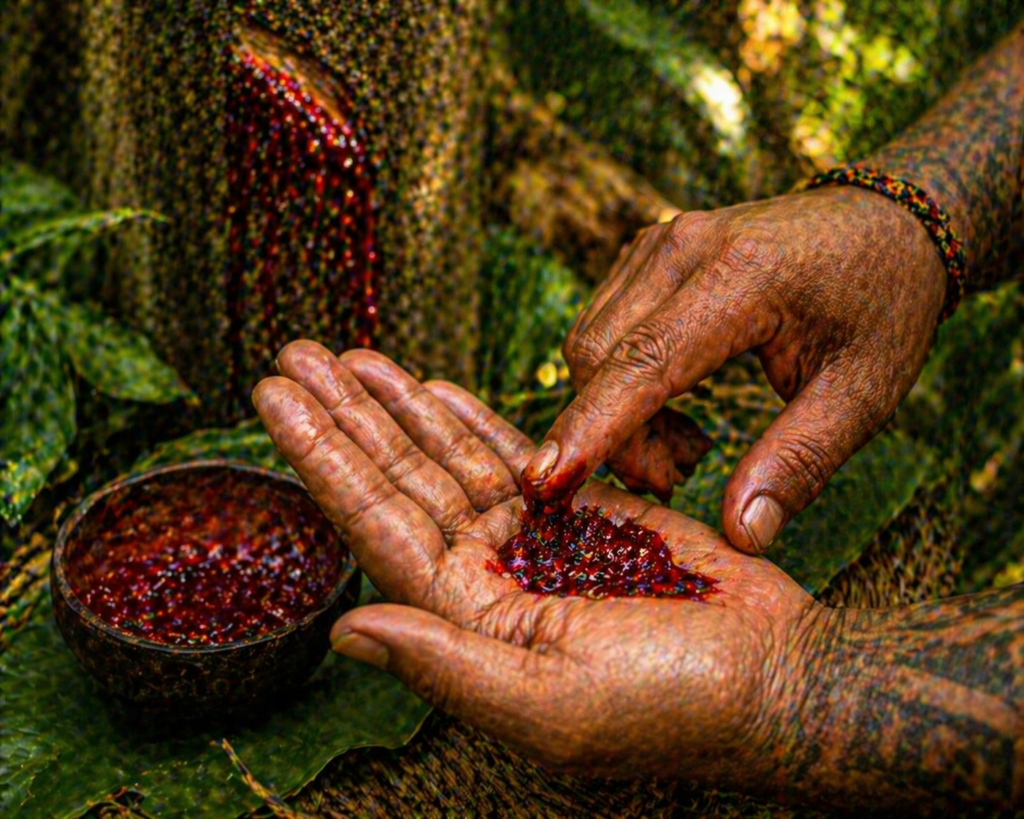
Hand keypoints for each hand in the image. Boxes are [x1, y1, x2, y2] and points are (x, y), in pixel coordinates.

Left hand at [253, 341, 822, 783]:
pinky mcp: (586, 510)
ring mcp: (535, 541)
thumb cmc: (677, 705)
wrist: (778, 678)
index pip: (373, 524)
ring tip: (351, 355)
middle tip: (294, 355)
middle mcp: (488, 580)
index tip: (275, 397)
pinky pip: (514, 453)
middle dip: (346, 415)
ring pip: (450, 459)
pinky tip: (433, 388)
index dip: (322, 456)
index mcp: (468, 622)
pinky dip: (472, 419)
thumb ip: (446, 664)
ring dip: (399, 405)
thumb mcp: (551, 702)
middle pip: (399, 479)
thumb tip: (347, 636)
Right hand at [526, 185, 946, 552]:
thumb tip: (739, 535)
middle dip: (614, 436)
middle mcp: (684, 248)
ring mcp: (658, 244)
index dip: (592, 427)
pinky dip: (620, 384)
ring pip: (590, 344)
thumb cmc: (880, 307)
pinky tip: (674, 406)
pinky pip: (603, 329)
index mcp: (744, 276)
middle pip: (596, 355)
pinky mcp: (646, 254)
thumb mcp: (864, 394)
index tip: (544, 483)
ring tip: (688, 446)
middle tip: (679, 476)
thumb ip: (799, 463)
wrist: (884, 222)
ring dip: (616, 414)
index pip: (644, 360)